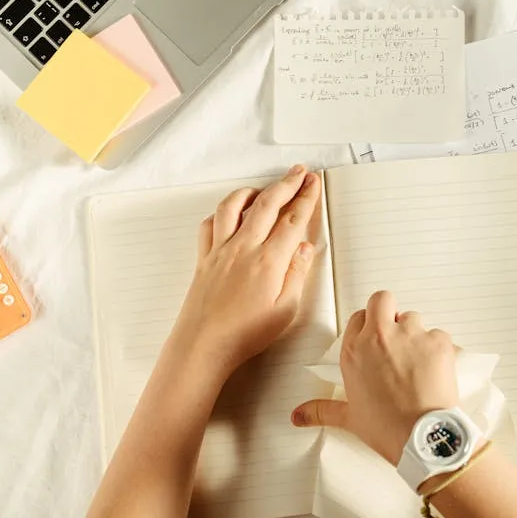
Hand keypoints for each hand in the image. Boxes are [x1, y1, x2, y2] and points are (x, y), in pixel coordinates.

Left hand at [170, 165, 321, 375]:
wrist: (203, 345)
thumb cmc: (244, 334)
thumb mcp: (285, 310)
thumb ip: (297, 274)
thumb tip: (304, 248)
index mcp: (268, 261)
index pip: (293, 220)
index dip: (305, 198)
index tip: (312, 184)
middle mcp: (243, 248)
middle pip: (268, 204)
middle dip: (287, 184)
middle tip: (299, 173)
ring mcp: (221, 250)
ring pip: (235, 206)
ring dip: (253, 191)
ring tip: (265, 187)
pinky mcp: (204, 258)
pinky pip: (210, 224)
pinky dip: (221, 212)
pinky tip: (229, 213)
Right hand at [291, 291, 459, 464]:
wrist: (423, 437)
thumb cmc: (386, 428)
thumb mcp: (350, 418)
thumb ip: (321, 411)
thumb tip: (298, 416)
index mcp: (354, 351)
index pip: (357, 317)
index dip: (367, 326)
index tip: (373, 341)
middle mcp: (379, 337)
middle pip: (382, 300)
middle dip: (389, 311)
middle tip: (395, 336)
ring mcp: (410, 335)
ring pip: (413, 317)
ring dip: (415, 334)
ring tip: (417, 362)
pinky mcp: (437, 341)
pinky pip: (439, 334)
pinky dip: (439, 348)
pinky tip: (435, 370)